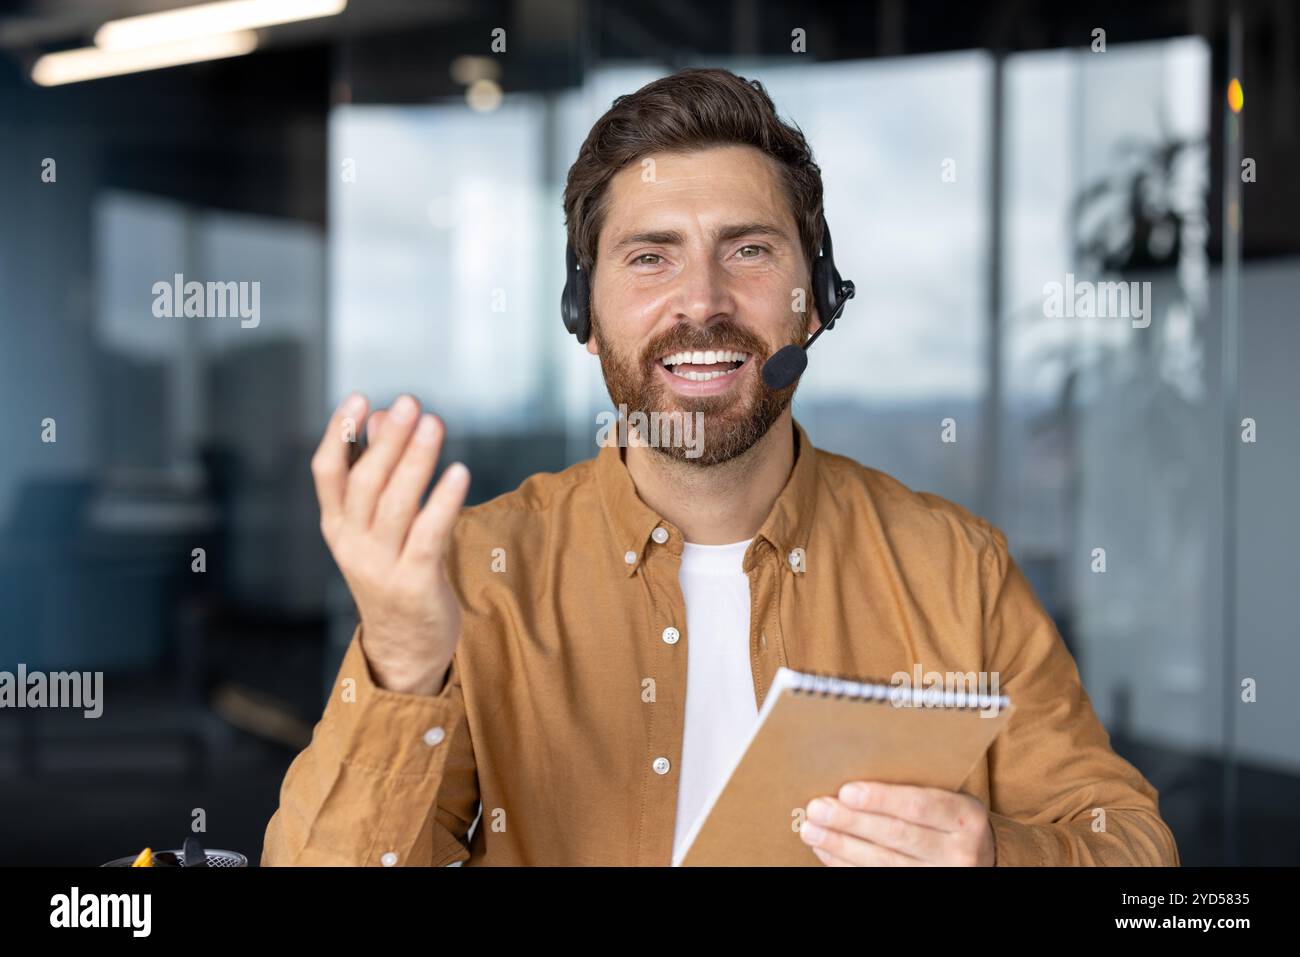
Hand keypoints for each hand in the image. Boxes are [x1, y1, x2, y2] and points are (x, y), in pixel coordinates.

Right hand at [310, 392, 470, 695]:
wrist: (406, 647)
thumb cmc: (394, 573)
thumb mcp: (376, 527)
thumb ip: (377, 477)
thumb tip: (383, 418)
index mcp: (337, 526)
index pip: (326, 473)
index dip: (340, 434)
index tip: (360, 398)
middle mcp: (352, 544)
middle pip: (365, 482)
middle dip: (387, 439)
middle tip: (410, 403)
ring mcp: (381, 566)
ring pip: (396, 504)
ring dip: (415, 460)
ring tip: (434, 424)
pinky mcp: (415, 583)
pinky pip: (429, 536)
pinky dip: (443, 502)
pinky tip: (459, 471)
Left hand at [798, 782, 994, 865]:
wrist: (981, 855)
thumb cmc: (951, 816)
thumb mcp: (949, 796)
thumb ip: (914, 785)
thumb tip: (853, 770)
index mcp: (966, 817)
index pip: (919, 806)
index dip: (881, 799)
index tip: (846, 791)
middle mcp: (958, 852)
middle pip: (896, 836)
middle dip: (851, 822)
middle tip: (817, 808)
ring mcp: (940, 875)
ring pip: (883, 862)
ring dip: (841, 845)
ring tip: (811, 829)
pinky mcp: (920, 888)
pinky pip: (877, 878)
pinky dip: (846, 864)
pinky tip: (825, 850)